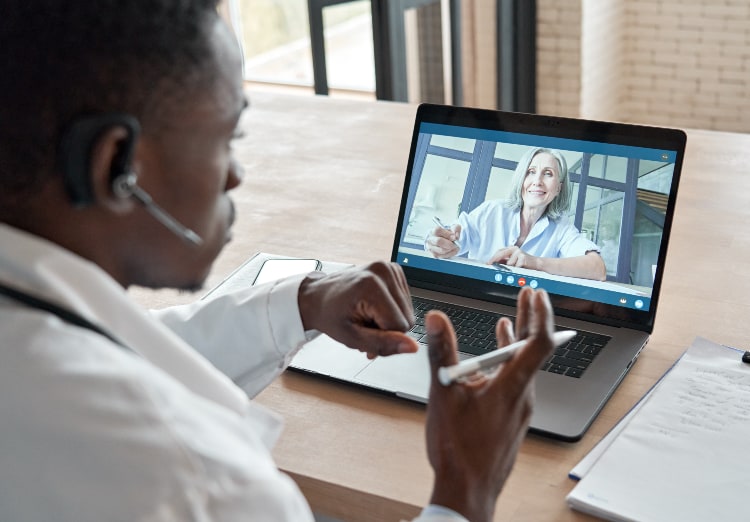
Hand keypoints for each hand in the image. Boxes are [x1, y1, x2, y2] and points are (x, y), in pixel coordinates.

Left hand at [297, 261, 418, 358]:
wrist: (319, 296)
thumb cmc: (329, 314)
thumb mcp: (352, 337)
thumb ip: (383, 344)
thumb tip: (412, 347)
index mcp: (371, 285)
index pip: (401, 326)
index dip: (385, 338)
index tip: (366, 334)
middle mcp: (383, 271)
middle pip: (407, 319)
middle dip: (388, 330)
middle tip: (365, 326)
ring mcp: (390, 268)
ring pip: (408, 312)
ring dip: (389, 320)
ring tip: (367, 316)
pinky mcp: (394, 270)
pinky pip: (405, 302)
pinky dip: (391, 309)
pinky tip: (374, 307)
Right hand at [424, 287, 554, 521]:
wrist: (468, 491)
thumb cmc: (459, 450)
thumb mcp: (444, 394)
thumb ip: (442, 353)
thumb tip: (438, 320)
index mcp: (512, 387)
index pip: (538, 342)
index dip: (540, 314)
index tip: (535, 295)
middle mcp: (523, 396)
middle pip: (534, 350)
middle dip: (530, 319)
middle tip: (528, 295)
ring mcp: (519, 409)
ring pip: (524, 367)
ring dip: (517, 341)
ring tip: (512, 319)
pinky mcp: (511, 419)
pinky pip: (516, 382)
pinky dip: (508, 364)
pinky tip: (495, 361)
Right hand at [425, 224, 460, 257]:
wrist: (445, 241)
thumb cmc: (448, 234)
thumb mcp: (453, 228)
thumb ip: (455, 229)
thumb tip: (456, 236)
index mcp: (433, 231)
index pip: (437, 230)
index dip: (447, 234)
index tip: (454, 237)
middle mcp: (430, 240)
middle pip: (438, 241)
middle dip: (449, 243)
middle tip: (455, 244)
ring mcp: (431, 248)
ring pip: (442, 250)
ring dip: (451, 249)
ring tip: (455, 247)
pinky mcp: (435, 256)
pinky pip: (444, 256)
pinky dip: (451, 254)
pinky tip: (452, 250)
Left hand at [488, 245, 538, 269]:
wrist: (537, 264)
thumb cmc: (524, 263)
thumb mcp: (513, 261)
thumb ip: (504, 261)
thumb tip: (493, 263)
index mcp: (511, 249)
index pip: (499, 251)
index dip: (493, 257)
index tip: (488, 263)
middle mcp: (514, 249)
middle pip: (501, 253)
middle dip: (494, 260)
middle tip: (490, 264)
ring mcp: (519, 252)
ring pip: (509, 263)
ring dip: (511, 268)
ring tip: (517, 268)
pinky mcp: (523, 257)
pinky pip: (516, 266)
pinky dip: (517, 269)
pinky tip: (521, 268)